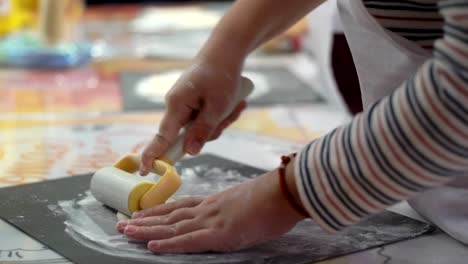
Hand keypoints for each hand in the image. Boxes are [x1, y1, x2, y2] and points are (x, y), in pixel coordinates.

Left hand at [116, 169, 305, 252]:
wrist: (283, 191)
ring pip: (172, 226)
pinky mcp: (220, 233)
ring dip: (147, 230)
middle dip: (145, 220)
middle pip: (170, 215)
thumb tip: (232, 215)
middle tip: (122, 223)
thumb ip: (232, 208)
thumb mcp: (246, 200)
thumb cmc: (271, 196)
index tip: (141, 213)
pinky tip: (152, 245)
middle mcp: (207, 209)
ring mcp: (212, 220)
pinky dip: (169, 243)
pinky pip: (189, 241)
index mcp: (214, 202)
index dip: (158, 211)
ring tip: (125, 231)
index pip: (180, 206)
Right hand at [140, 59, 245, 175]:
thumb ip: (203, 130)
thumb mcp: (217, 106)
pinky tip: (236, 102)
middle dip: (213, 130)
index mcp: (176, 105)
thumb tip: (190, 152)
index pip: (162, 137)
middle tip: (231, 113)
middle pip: (189, 135)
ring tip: (237, 103)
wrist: (225, 51)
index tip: (143, 171)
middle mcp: (176, 106)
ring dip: (222, 121)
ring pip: (201, 128)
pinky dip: (222, 114)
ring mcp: (185, 105)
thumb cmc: (221, 74)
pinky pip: (206, 118)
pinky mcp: (193, 103)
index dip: (153, 156)